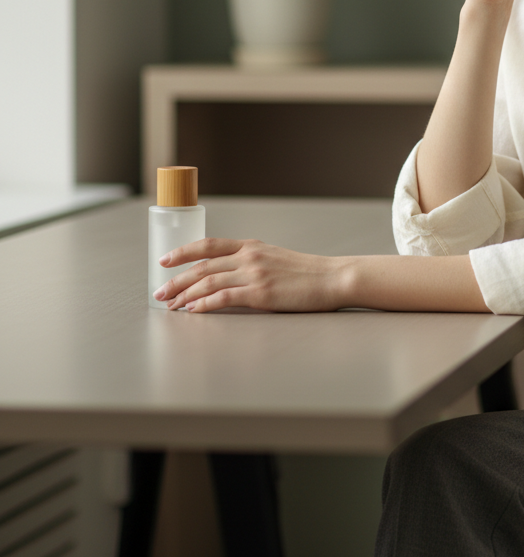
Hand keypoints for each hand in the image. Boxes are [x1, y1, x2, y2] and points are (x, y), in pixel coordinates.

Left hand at [153, 238, 346, 313]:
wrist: (332, 278)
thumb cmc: (307, 273)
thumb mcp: (275, 258)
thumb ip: (251, 262)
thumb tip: (226, 276)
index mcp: (252, 246)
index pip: (209, 245)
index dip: (183, 252)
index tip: (165, 261)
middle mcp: (249, 256)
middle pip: (202, 266)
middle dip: (176, 280)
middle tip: (159, 292)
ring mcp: (254, 274)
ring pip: (207, 282)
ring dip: (184, 294)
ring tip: (170, 305)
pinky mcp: (260, 293)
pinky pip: (223, 298)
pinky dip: (203, 305)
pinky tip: (193, 310)